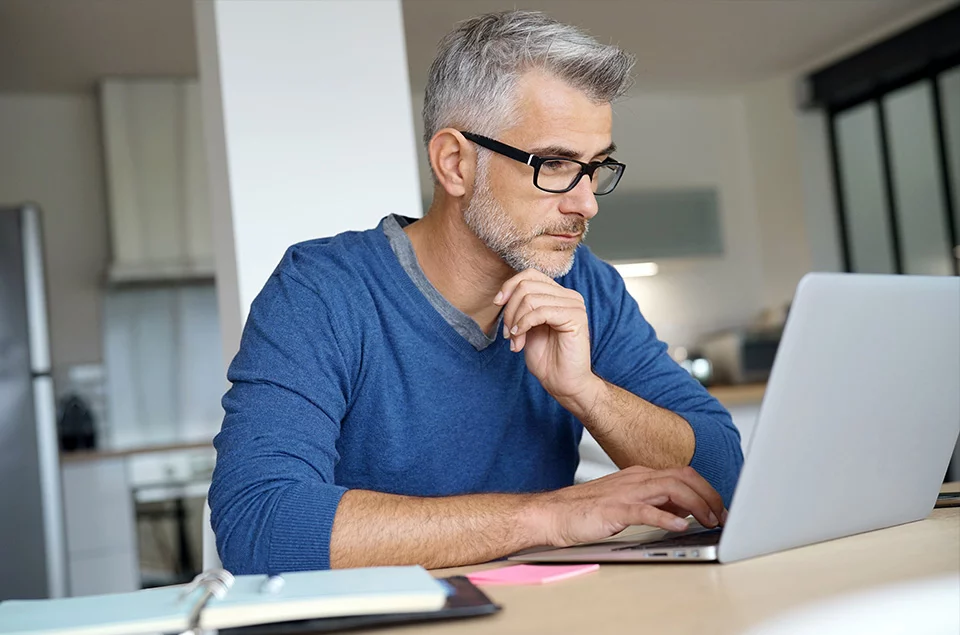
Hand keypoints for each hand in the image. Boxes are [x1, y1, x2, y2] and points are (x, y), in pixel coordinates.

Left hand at [495, 269, 596, 402]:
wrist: (562, 383)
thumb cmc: (546, 359)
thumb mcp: (527, 327)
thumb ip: (521, 307)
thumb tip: (503, 294)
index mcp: (558, 295)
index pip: (530, 274)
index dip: (509, 286)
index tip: (497, 303)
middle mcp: (569, 296)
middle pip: (527, 285)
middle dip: (510, 309)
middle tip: (507, 333)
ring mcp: (574, 305)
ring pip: (530, 298)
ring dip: (515, 321)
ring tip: (515, 340)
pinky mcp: (575, 317)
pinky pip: (540, 312)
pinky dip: (524, 325)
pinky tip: (520, 340)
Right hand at [530, 465, 727, 546]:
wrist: (551, 514)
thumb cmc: (585, 510)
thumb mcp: (627, 502)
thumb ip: (654, 502)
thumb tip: (683, 509)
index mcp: (640, 476)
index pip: (683, 474)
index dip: (707, 490)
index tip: (721, 508)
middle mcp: (636, 479)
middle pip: (684, 477)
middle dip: (709, 495)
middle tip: (722, 516)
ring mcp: (625, 492)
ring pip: (671, 489)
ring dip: (696, 505)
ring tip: (708, 521)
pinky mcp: (613, 509)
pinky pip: (645, 511)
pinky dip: (666, 518)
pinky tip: (679, 526)